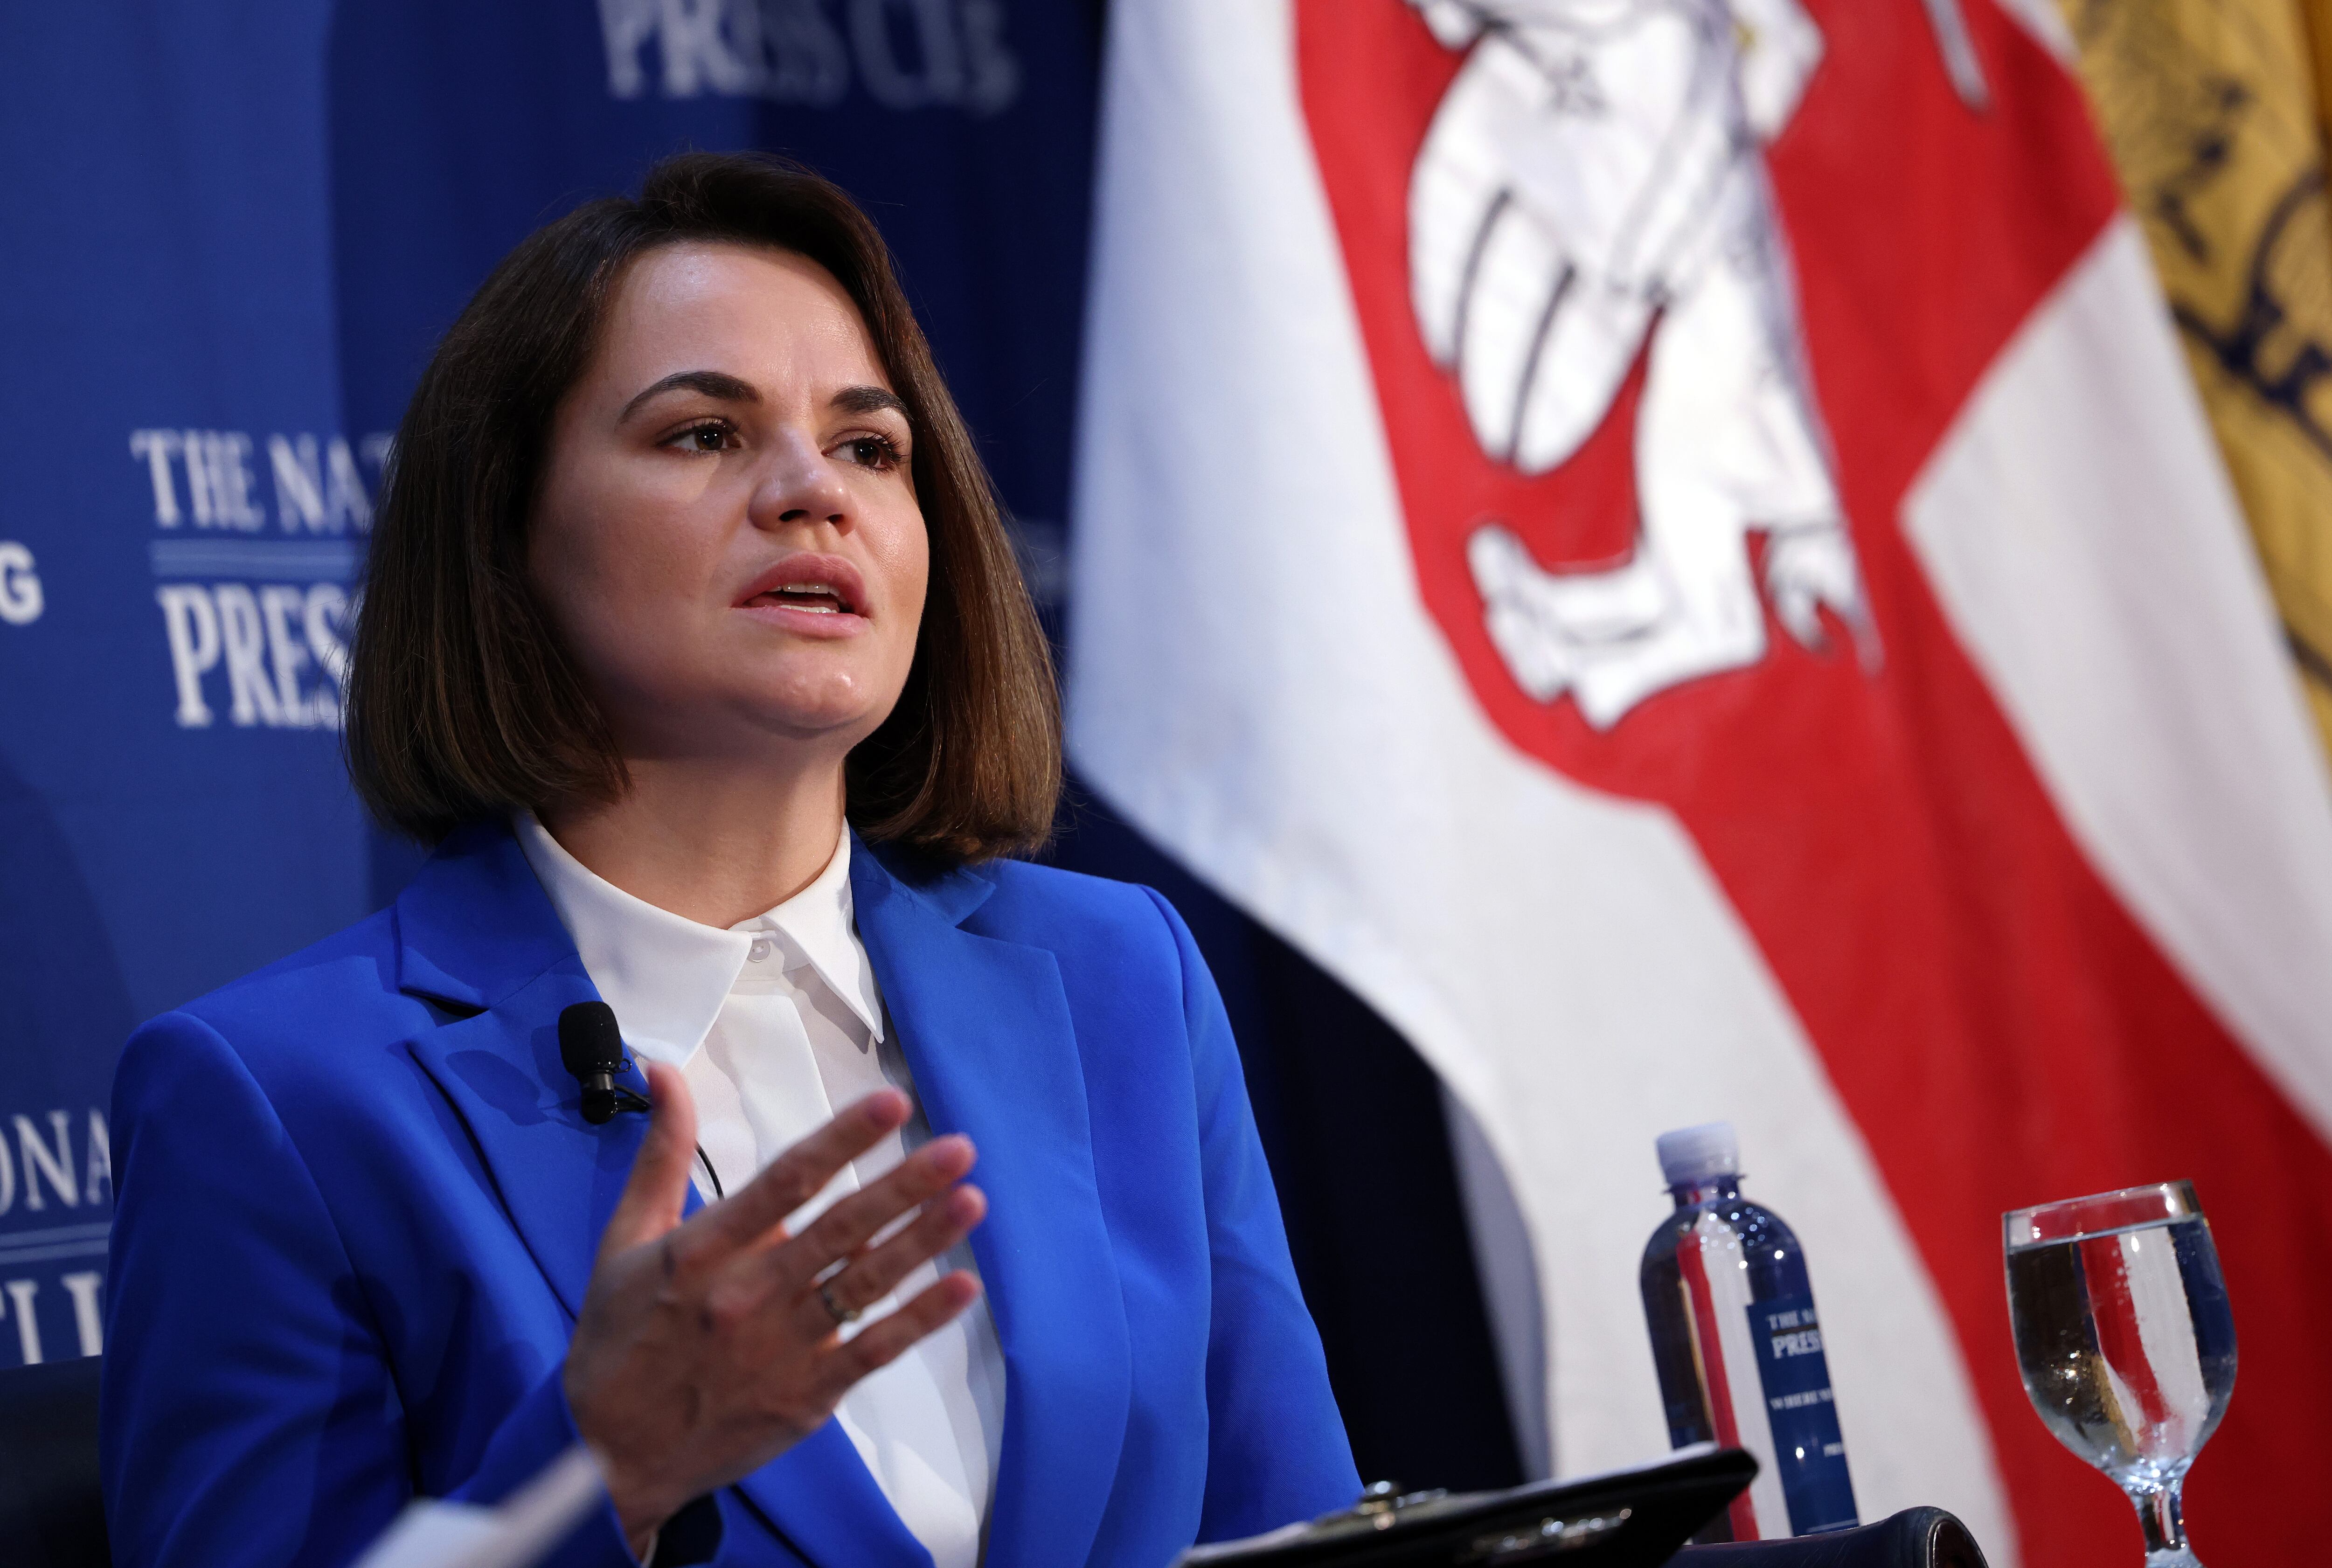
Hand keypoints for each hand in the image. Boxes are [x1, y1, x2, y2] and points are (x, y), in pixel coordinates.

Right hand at [563, 1064, 985, 1555]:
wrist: (607, 1459)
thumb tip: (664, 1071)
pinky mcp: (804, 1397)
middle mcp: (747, 1295)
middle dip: (904, 1186)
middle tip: (960, 1149)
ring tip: (972, 1201)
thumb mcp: (624, 1240)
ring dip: (923, 1241)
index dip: (842, 1140)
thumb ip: (660, 1154)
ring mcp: (781, 1349)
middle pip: (839, 1229)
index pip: (786, 1181)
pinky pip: (872, 1350)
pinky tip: (962, 1286)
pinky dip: (920, 1319)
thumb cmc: (618, 1340)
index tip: (892, 1105)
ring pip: (864, 1283)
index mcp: (703, 1251)